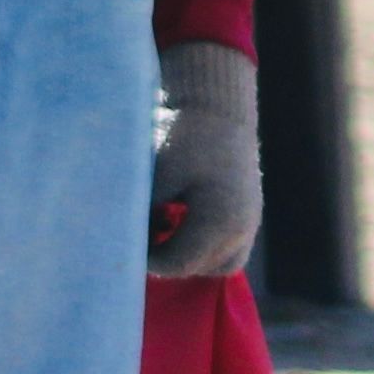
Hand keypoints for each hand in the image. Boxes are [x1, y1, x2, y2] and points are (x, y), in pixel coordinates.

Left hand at [149, 39, 262, 281]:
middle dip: (166, 257)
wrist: (217, 105)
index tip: (127, 241)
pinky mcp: (250, 212)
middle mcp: (241, 227)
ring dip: (188, 255)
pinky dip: (204, 244)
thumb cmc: (182, 137)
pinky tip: (181, 218)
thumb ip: (142, 218)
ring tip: (164, 228)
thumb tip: (123, 244)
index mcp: (219, 220)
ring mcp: (250, 221)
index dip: (147, 260)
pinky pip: (228, 247)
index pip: (178, 264)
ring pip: (218, 264)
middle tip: (143, 233)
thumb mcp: (154, 178)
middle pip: (197, 267)